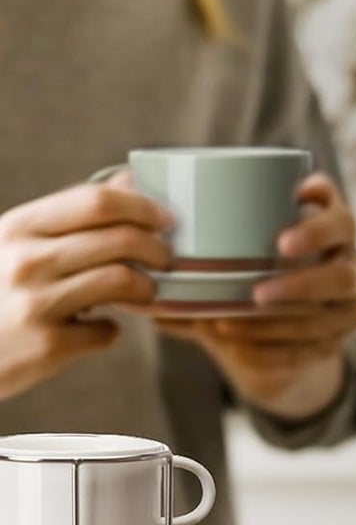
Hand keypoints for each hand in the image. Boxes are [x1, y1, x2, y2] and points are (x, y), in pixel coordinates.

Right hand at [0, 182, 169, 398]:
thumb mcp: (20, 241)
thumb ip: (73, 215)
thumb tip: (128, 180)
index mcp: (19, 226)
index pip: (95, 201)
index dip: (142, 207)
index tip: (166, 219)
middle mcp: (26, 260)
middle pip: (119, 240)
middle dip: (157, 249)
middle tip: (167, 260)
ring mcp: (37, 302)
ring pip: (121, 281)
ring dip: (146, 288)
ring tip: (144, 292)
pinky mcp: (49, 344)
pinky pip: (106, 331)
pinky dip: (110, 330)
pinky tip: (100, 327)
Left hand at [158, 174, 355, 420]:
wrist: (261, 337)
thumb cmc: (236, 273)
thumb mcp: (218, 250)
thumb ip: (185, 231)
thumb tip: (126, 207)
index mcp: (325, 227)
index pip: (338, 215)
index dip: (319, 220)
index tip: (283, 232)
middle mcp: (347, 262)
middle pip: (349, 270)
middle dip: (306, 281)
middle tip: (258, 291)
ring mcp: (349, 303)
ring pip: (339, 313)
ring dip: (287, 320)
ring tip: (235, 322)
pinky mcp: (339, 340)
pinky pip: (320, 347)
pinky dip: (279, 348)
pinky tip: (242, 347)